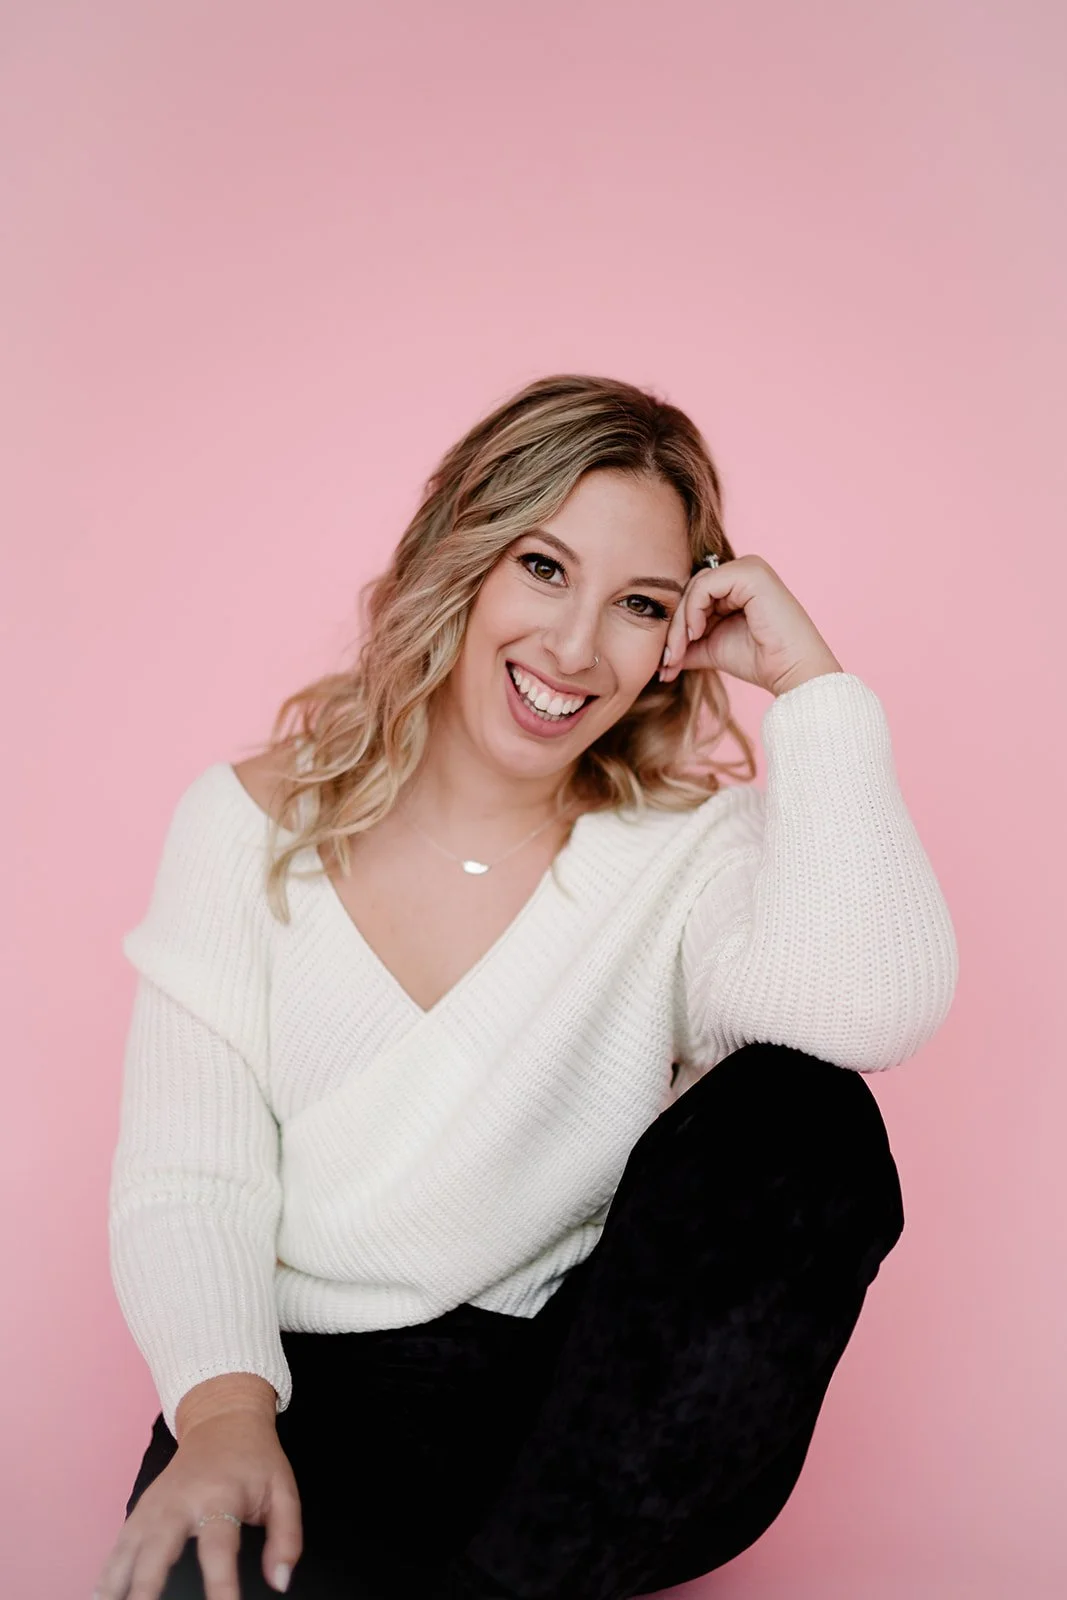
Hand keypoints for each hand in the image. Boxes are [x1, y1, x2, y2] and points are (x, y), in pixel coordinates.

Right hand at [92, 1409, 301, 1599]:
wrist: (223, 1420)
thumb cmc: (256, 1462)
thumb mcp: (283, 1491)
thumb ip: (287, 1538)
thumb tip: (280, 1582)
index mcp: (220, 1496)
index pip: (219, 1547)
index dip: (221, 1584)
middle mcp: (181, 1501)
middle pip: (158, 1549)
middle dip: (146, 1588)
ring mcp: (155, 1504)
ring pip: (128, 1548)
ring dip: (116, 1584)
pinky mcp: (141, 1508)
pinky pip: (120, 1544)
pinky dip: (108, 1573)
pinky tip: (100, 1596)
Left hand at [658, 553, 842, 696]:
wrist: (791, 672)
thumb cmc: (760, 660)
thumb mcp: (711, 648)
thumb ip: (686, 644)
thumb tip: (656, 657)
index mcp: (736, 584)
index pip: (692, 596)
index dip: (675, 627)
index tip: (666, 663)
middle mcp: (743, 570)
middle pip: (690, 591)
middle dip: (674, 628)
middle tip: (667, 661)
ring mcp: (748, 568)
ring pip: (694, 589)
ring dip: (680, 624)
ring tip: (678, 654)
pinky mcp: (750, 573)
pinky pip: (705, 586)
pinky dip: (693, 612)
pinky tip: (695, 634)